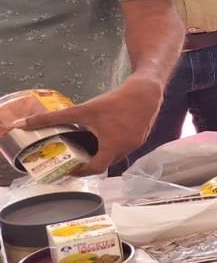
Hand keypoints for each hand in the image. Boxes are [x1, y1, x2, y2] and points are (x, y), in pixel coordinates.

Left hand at [13, 77, 164, 173]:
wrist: (146, 91)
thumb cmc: (116, 102)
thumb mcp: (84, 109)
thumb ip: (54, 118)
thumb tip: (23, 123)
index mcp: (112, 147)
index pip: (96, 169)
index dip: (81, 172)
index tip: (70, 168)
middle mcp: (126, 149)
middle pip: (106, 163)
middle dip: (91, 162)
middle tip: (78, 157)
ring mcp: (136, 143)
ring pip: (117, 155)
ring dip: (104, 153)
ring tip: (91, 145)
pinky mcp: (142, 136)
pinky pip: (125, 146)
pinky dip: (115, 145)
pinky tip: (108, 133)